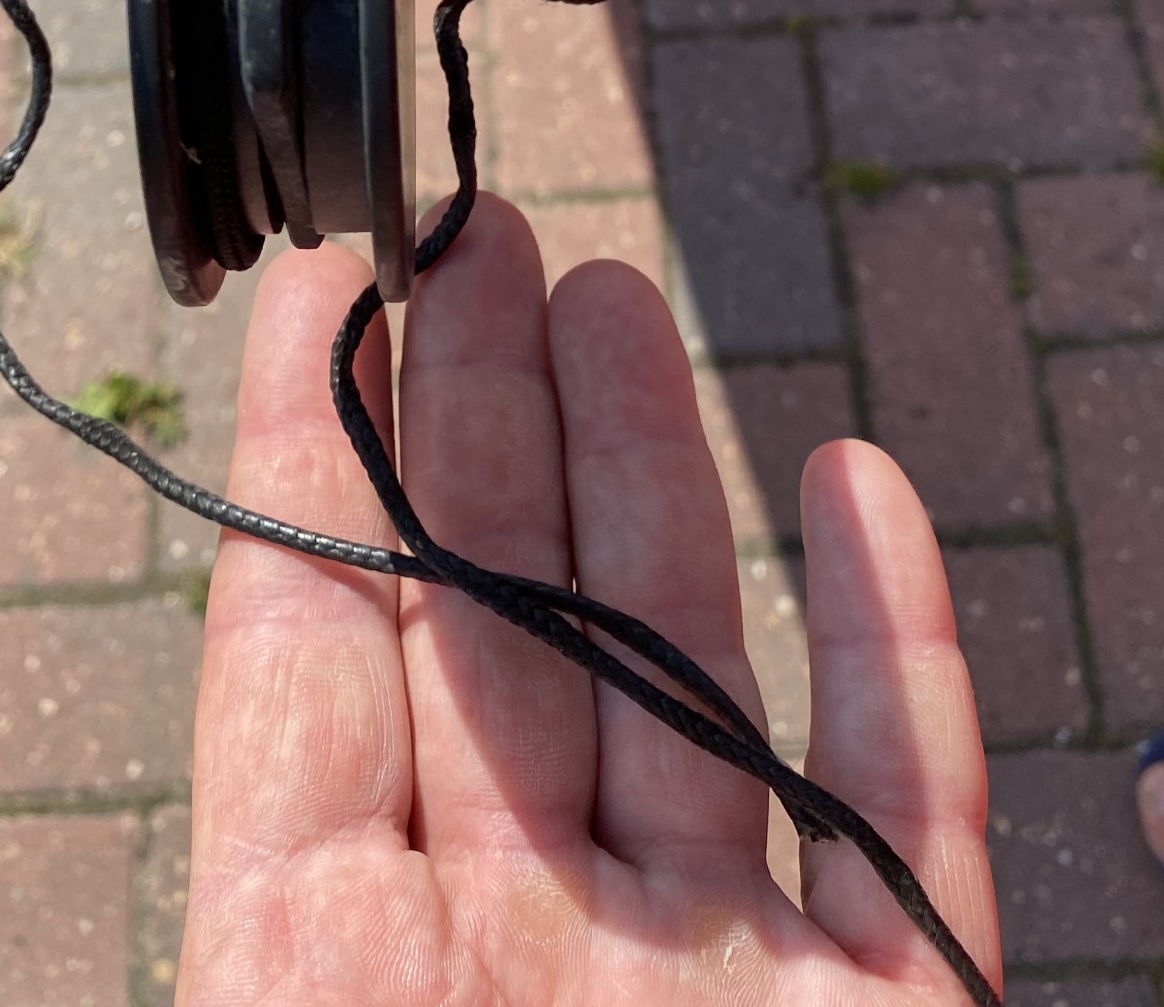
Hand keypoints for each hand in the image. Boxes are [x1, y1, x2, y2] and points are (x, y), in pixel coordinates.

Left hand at [182, 196, 997, 1004]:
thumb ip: (287, 826)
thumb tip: (263, 598)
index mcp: (344, 961)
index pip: (311, 646)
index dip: (314, 443)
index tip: (331, 278)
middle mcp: (531, 949)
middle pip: (503, 620)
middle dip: (487, 409)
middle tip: (478, 232)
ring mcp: (717, 984)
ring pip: (682, 674)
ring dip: (656, 471)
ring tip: (611, 298)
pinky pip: (900, 809)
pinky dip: (898, 645)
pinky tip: (861, 484)